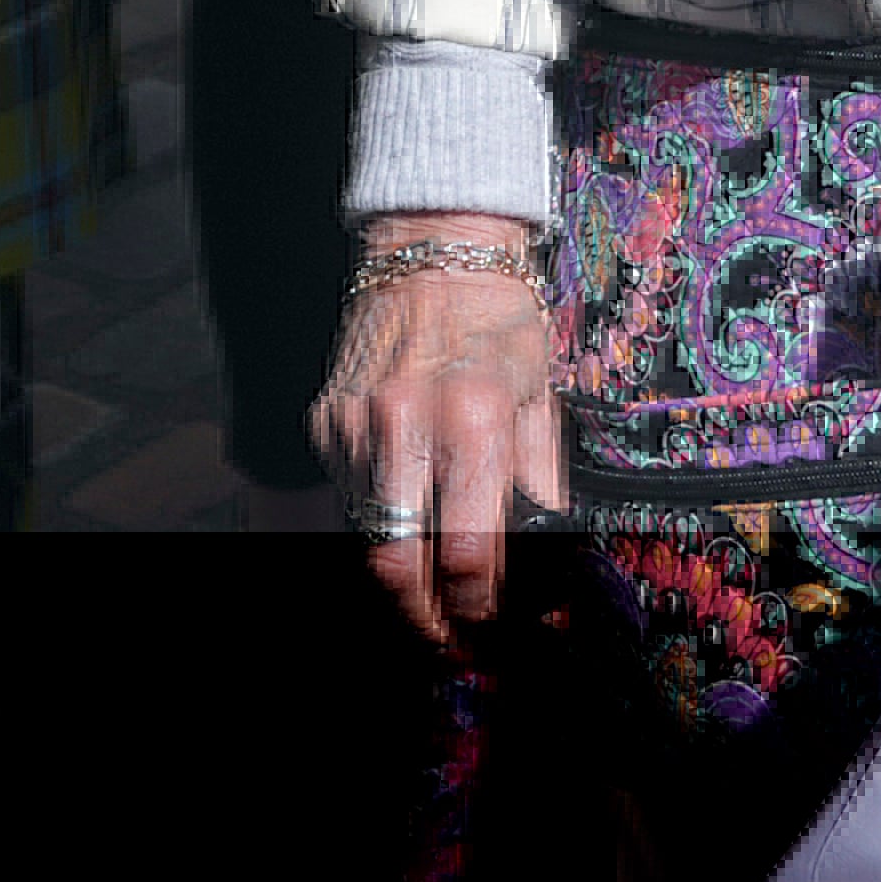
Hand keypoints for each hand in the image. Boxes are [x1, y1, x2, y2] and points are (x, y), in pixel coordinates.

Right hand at [309, 216, 563, 648]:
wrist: (435, 248)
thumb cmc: (498, 320)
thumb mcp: (542, 397)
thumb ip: (542, 484)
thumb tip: (553, 554)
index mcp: (476, 419)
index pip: (469, 552)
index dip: (481, 605)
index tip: (492, 621)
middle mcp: (408, 422)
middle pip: (398, 565)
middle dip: (423, 616)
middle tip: (449, 633)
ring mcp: (357, 422)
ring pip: (368, 536)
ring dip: (401, 565)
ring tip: (432, 578)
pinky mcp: (327, 419)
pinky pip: (349, 493)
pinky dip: (377, 514)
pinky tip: (406, 503)